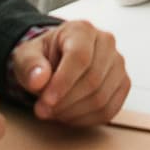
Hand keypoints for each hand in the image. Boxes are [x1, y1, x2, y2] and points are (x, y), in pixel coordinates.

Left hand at [8, 21, 128, 127]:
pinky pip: (109, 110)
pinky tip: (69, 116)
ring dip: (73, 113)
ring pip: (101, 98)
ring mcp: (118, 64)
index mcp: (82, 30)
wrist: (57, 60)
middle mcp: (106, 43)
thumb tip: (38, 80)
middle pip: (92, 80)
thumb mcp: (26, 56)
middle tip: (43, 111)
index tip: (45, 102)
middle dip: (65, 102)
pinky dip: (86, 119)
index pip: (80, 58)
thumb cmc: (43, 57)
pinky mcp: (123, 84)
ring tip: (54, 112)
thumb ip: (30, 65)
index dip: (62, 83)